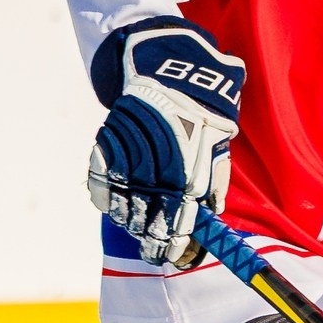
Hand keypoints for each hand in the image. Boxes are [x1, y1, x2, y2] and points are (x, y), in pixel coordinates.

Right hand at [85, 21, 243, 267]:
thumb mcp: (221, 144)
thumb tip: (211, 215)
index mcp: (190, 169)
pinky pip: (101, 176)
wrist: (173, 64)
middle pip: (149, 215)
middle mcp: (158, 163)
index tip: (175, 257)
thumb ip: (215, 181)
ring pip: (124, 200)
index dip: (176, 242)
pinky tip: (113, 206)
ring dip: (130, 220)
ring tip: (137, 231)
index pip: (181, 218)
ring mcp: (132, 151)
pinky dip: (104, 195)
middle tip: (155, 253)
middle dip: (152, 239)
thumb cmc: (206, 108)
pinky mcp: (111, 138)